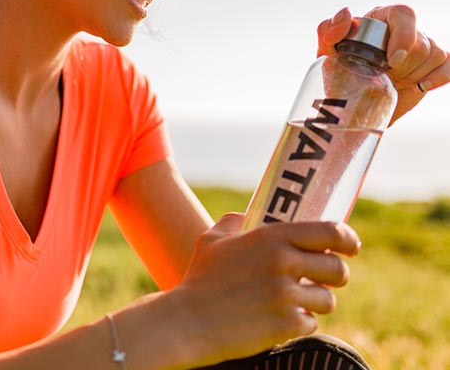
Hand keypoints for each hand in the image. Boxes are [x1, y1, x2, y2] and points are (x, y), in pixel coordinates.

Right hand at [168, 214, 359, 365]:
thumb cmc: (200, 278)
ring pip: (327, 299)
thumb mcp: (213, 240)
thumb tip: (245, 215)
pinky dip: (298, 324)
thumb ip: (233, 222)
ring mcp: (288, 295)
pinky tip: (275, 320)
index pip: (331, 232)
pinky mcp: (288, 324)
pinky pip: (311, 323)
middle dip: (333, 276)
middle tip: (318, 279)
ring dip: (313, 302)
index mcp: (272, 237)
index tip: (350, 247)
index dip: (348, 239)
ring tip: (288, 302)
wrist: (189, 320)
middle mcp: (284, 262)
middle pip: (337, 269)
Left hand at [317, 5, 448, 125]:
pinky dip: (440, 76)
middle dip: (403, 65)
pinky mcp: (433, 65)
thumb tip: (347, 13)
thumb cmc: (337, 68)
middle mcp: (405, 28)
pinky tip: (420, 86)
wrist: (351, 98)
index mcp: (382, 18)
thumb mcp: (327, 51)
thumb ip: (329, 31)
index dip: (404, 36)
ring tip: (392, 81)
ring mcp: (422, 45)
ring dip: (414, 74)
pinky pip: (449, 64)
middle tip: (383, 75)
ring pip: (435, 54)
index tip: (393, 60)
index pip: (404, 13)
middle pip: (420, 40)